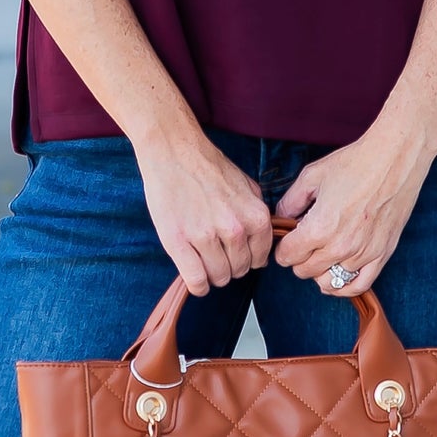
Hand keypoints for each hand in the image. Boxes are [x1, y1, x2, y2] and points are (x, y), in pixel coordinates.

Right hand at [134, 129, 274, 296]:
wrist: (175, 151)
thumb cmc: (209, 167)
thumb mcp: (248, 186)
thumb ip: (257, 216)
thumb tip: (262, 249)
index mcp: (255, 216)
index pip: (259, 259)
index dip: (247, 259)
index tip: (235, 254)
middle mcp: (234, 229)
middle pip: (238, 270)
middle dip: (229, 266)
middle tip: (216, 253)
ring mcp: (205, 237)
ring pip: (218, 277)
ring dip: (212, 274)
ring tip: (203, 258)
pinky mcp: (178, 242)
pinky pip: (195, 280)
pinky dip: (197, 285)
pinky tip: (194, 276)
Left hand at [272, 127, 435, 296]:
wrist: (394, 159)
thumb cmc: (356, 163)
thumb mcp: (312, 176)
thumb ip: (290, 202)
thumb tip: (281, 219)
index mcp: (320, 227)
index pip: (288, 256)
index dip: (283, 248)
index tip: (287, 241)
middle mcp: (341, 246)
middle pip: (305, 271)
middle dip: (299, 258)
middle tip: (303, 243)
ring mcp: (364, 253)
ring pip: (328, 281)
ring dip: (319, 271)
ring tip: (320, 255)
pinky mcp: (382, 254)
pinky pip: (358, 285)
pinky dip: (343, 288)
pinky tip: (335, 278)